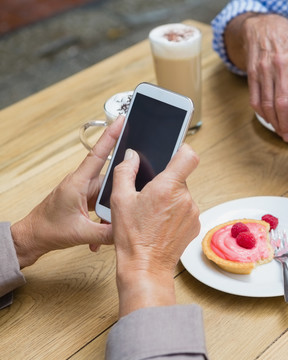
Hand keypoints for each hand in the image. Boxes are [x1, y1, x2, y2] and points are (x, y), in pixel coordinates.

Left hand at [11, 116, 124, 267]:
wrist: (32, 237)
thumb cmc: (48, 230)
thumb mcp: (81, 233)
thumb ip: (107, 232)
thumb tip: (127, 228)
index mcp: (78, 183)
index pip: (99, 154)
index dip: (111, 135)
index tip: (122, 119)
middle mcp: (82, 183)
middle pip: (112, 176)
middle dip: (122, 187)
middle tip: (132, 196)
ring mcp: (84, 190)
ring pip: (109, 192)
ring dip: (111, 211)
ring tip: (105, 225)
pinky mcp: (86, 198)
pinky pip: (103, 202)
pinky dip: (105, 217)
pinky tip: (100, 231)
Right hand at [110, 145, 199, 316]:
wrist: (145, 267)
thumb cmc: (131, 237)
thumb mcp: (119, 200)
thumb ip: (125, 171)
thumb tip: (131, 156)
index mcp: (167, 187)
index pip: (188, 156)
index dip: (182, 150)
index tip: (174, 152)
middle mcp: (185, 198)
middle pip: (180, 178)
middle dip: (166, 182)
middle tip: (149, 195)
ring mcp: (193, 212)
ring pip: (183, 195)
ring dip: (171, 199)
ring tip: (153, 214)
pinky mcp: (195, 225)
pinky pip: (186, 210)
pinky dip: (176, 213)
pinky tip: (161, 224)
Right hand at [226, 13, 287, 141]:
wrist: (264, 27)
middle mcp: (280, 64)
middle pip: (282, 100)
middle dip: (286, 123)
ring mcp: (263, 69)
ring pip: (267, 103)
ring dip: (274, 122)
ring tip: (281, 132)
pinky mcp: (251, 73)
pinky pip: (255, 99)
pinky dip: (262, 113)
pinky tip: (269, 119)